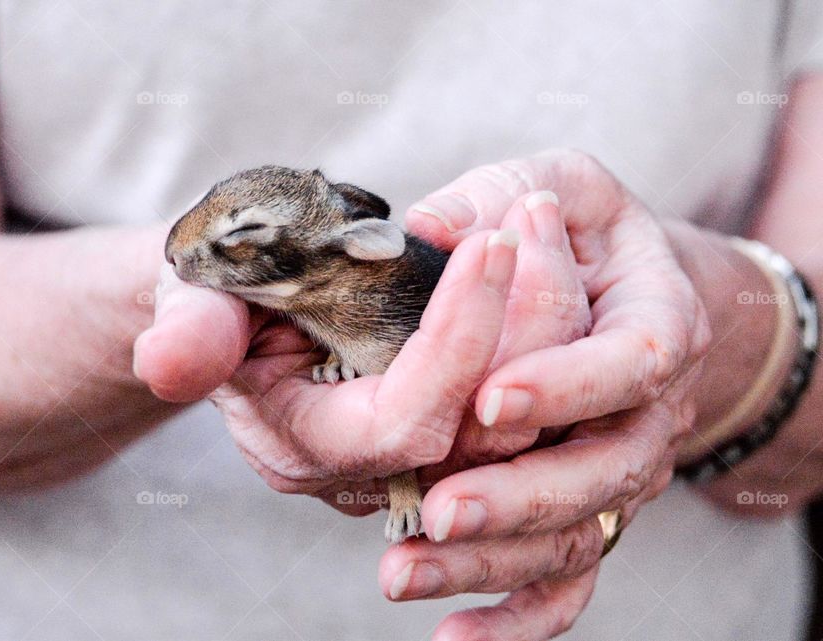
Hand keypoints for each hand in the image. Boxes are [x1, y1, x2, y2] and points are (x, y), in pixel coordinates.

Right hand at [140, 227, 518, 506]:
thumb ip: (189, 334)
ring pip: (518, 414)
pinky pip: (517, 391)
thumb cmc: (211, 298)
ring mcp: (414, 450)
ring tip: (540, 224)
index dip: (456, 342)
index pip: (407, 422)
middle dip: (524, 324)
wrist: (232, 311)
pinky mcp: (445, 419)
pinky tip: (536, 254)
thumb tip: (170, 359)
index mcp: (305, 448)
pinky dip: (536, 324)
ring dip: (545, 319)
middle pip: (483, 430)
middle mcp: (369, 469)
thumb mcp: (190, 301)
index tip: (489, 244)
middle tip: (534, 223)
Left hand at [377, 149, 710, 640]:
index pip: (630, 363)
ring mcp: (616, 474)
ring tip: (404, 571)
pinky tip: (453, 638)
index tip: (492, 397)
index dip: (566, 383)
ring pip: (573, 540)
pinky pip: (565, 584)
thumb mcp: (549, 185)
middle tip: (439, 506)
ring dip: (491, 562)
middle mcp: (648, 413)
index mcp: (655, 321)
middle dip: (518, 493)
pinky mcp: (582, 514)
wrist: (624, 291)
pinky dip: (517, 619)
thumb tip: (419, 229)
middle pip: (603, 474)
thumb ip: (493, 197)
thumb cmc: (578, 233)